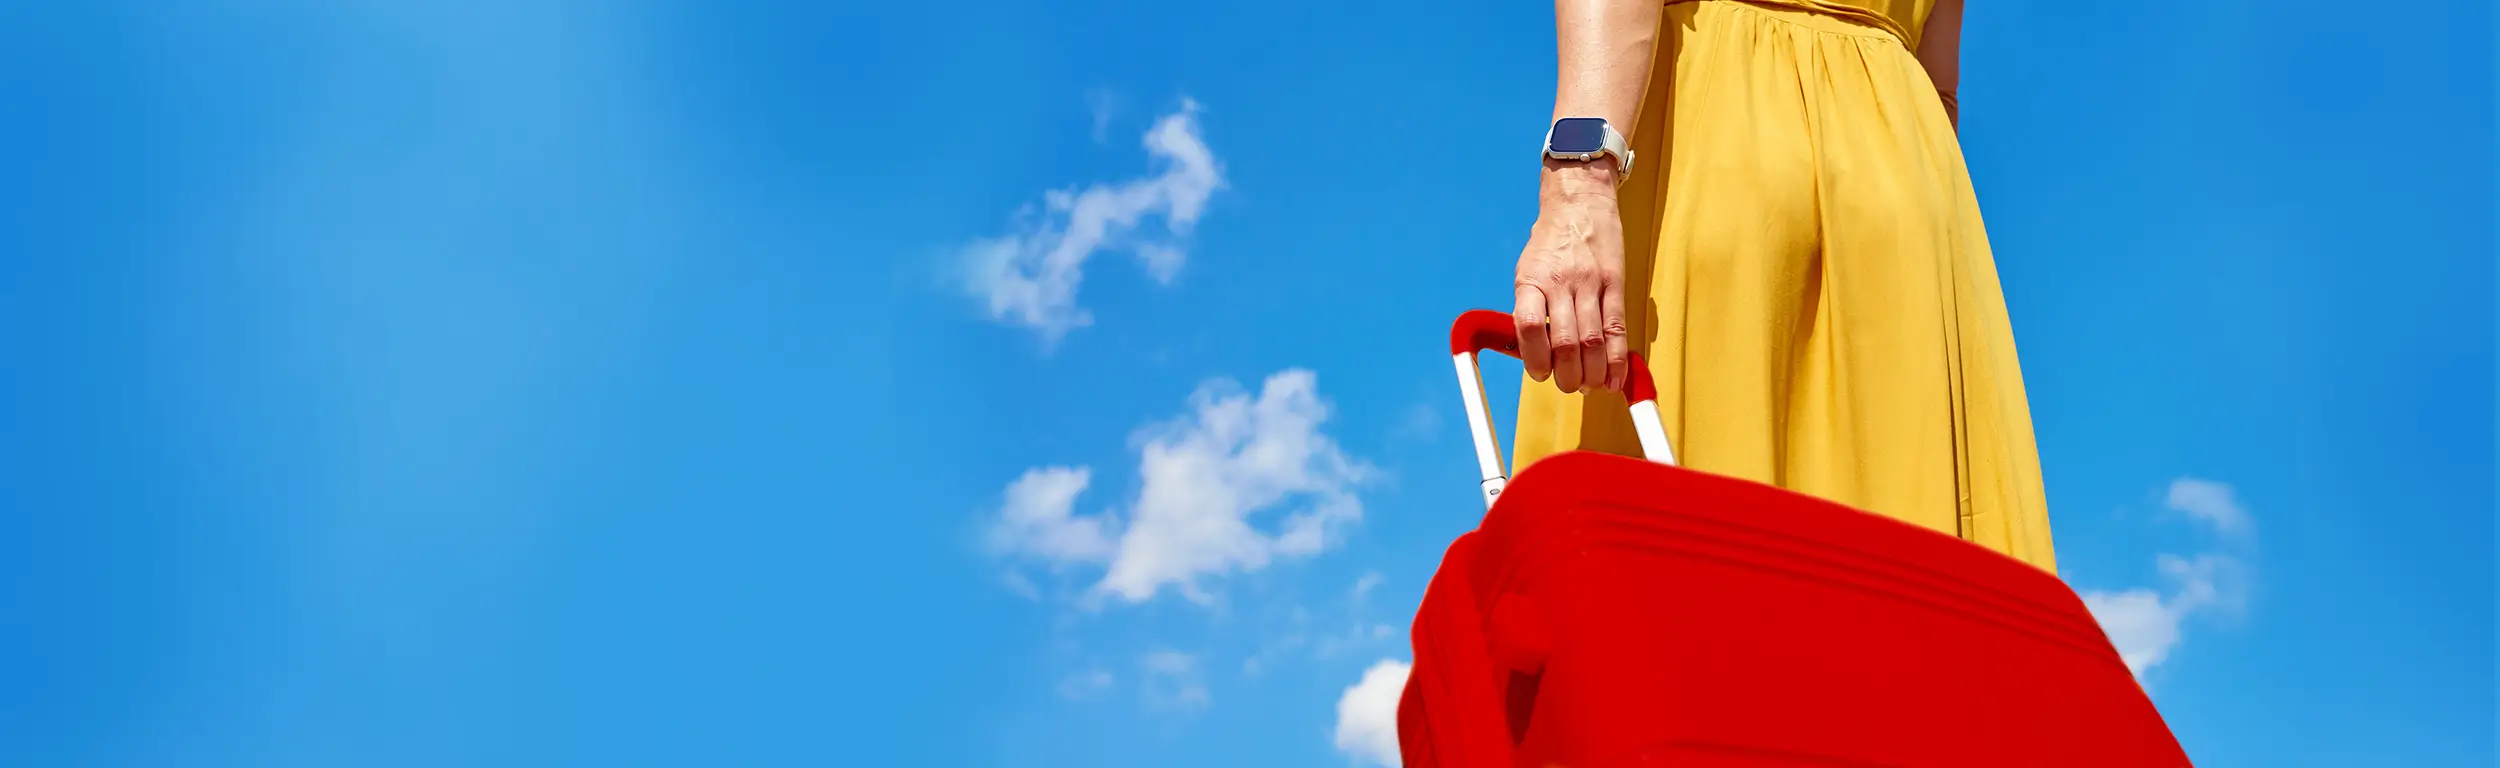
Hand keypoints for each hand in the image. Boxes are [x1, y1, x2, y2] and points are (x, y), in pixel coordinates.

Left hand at [1512, 161, 1628, 393]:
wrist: (1580, 202)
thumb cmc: (1550, 242)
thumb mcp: (1527, 270)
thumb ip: (1530, 308)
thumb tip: (1536, 354)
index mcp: (1532, 280)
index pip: (1531, 326)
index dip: (1535, 359)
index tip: (1540, 373)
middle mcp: (1561, 282)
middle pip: (1566, 341)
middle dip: (1568, 375)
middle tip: (1568, 386)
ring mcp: (1590, 282)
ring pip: (1594, 340)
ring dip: (1593, 373)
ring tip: (1590, 386)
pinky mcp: (1615, 283)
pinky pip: (1618, 328)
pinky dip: (1617, 359)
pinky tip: (1615, 377)